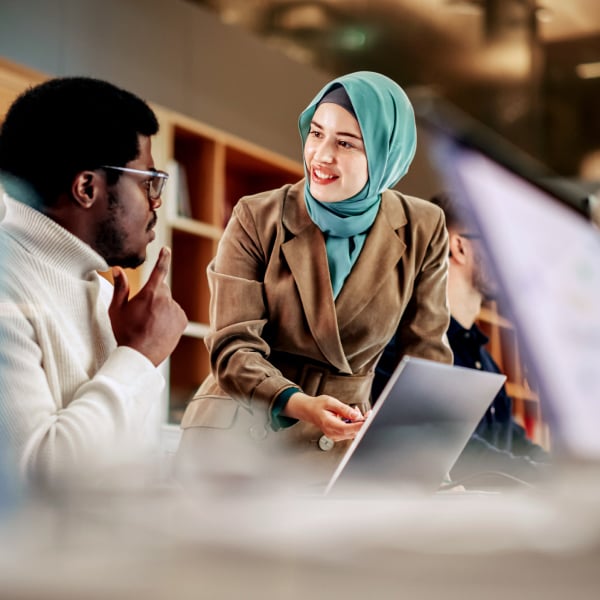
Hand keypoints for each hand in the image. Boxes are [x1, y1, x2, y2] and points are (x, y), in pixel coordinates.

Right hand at [109, 247, 187, 365]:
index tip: (166, 249)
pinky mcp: (182, 320)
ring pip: (168, 302)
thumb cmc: (125, 332)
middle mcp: (166, 299)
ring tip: (150, 324)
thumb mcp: (117, 309)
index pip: (159, 270)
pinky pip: (176, 313)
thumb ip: (120, 287)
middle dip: (154, 295)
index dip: (163, 258)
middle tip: (143, 312)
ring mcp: (176, 310)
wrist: (140, 356)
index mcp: (149, 293)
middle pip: (162, 289)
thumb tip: (118, 269)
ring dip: (162, 308)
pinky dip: (169, 318)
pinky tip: (159, 329)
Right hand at [282, 392, 365, 441]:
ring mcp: (334, 436)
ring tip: (354, 411)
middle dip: (361, 423)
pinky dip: (353, 425)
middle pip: (352, 432)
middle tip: (366, 413)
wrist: (309, 410)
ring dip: (357, 423)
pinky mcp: (337, 435)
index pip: (347, 429)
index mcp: (329, 424)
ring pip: (352, 433)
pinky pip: (349, 432)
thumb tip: (356, 415)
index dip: (359, 426)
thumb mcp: (330, 402)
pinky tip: (351, 416)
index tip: (368, 420)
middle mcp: (332, 433)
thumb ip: (344, 409)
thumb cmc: (317, 405)